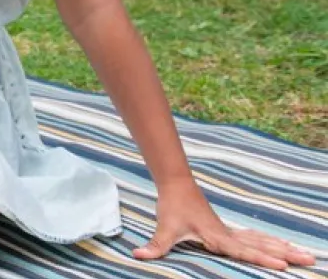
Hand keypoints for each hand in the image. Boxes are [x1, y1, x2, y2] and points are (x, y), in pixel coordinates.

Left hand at [135, 184, 316, 268]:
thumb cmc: (172, 207)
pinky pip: (255, 238)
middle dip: (286, 254)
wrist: (177, 184)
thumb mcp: (164, 229)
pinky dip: (271, 242)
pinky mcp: (227, 230)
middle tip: (310, 260)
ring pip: (263, 241)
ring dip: (284, 248)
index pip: (244, 252)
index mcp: (218, 237)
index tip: (283, 265)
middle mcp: (228, 235)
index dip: (263, 259)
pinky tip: (283, 245)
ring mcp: (230, 232)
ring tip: (306, 255)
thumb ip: (155, 246)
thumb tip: (138, 256)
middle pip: (263, 246)